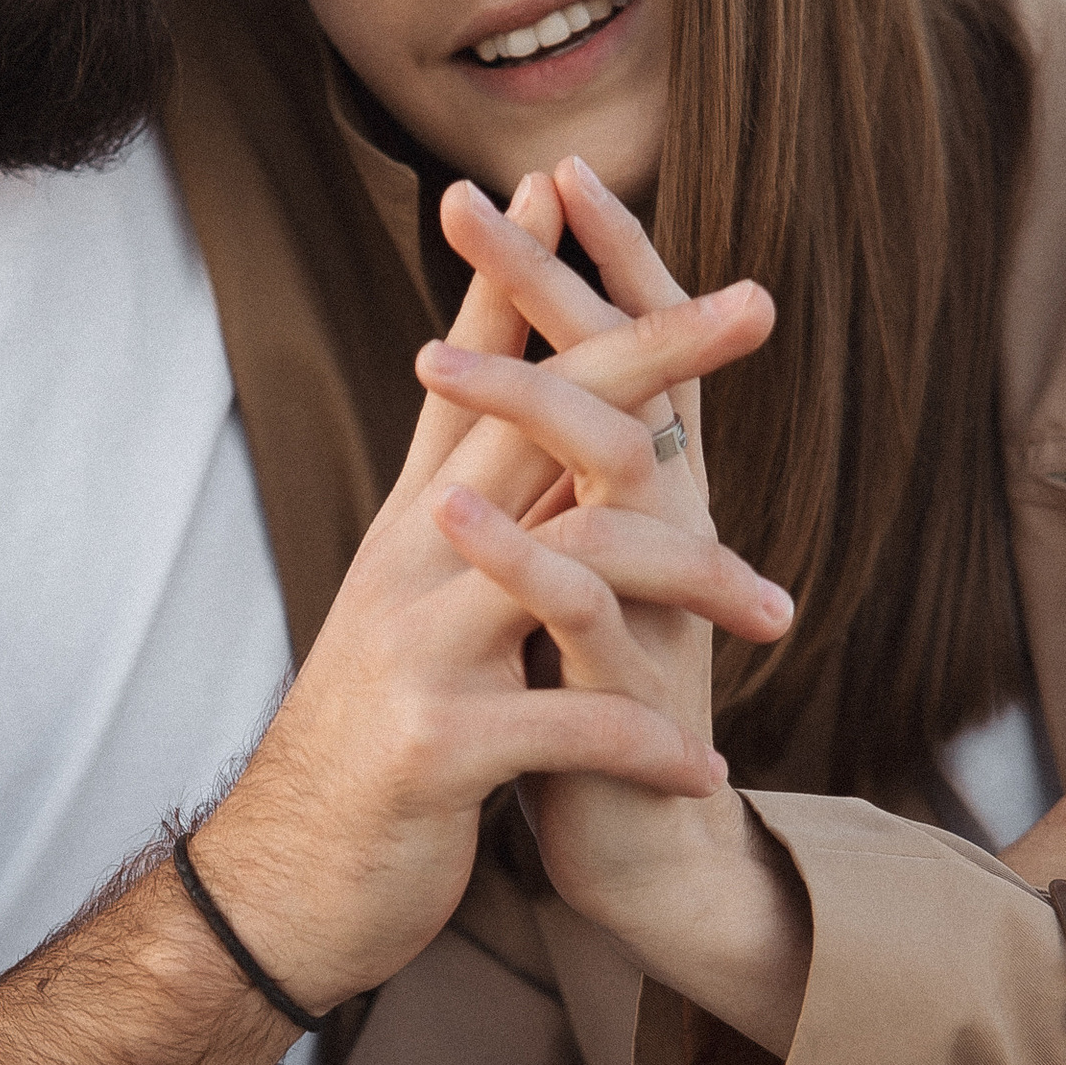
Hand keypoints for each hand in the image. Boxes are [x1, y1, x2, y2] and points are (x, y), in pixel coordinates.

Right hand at [192, 171, 774, 1014]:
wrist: (285, 882)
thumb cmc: (379, 739)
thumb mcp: (416, 605)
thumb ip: (463, 508)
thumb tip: (505, 410)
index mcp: (419, 526)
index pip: (475, 377)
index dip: (527, 280)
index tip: (578, 182)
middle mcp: (414, 561)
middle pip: (536, 423)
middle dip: (649, 355)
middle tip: (756, 304)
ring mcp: (417, 648)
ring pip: (574, 568)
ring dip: (696, 581)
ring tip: (779, 617)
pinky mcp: (437, 748)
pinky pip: (569, 729)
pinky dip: (648, 747)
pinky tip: (709, 773)